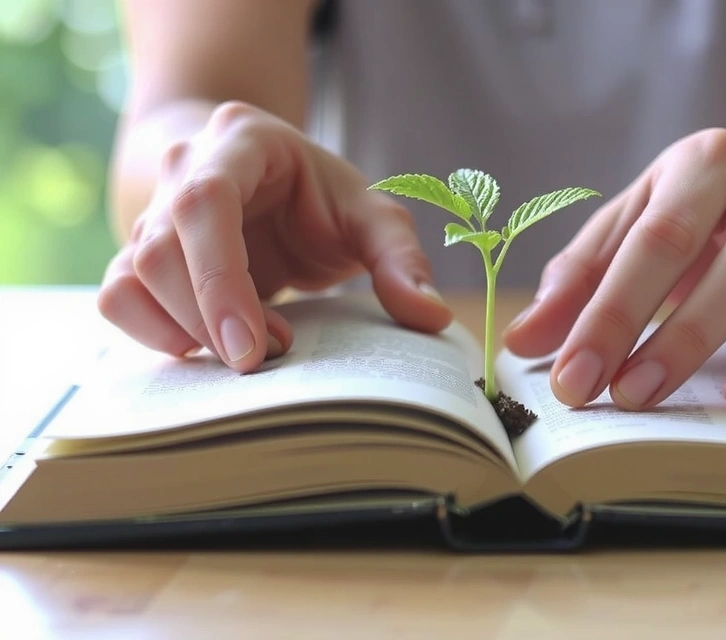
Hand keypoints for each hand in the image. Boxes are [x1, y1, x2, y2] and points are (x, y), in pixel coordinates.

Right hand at [98, 101, 449, 371]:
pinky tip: (207, 349)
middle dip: (209, 319)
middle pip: (160, 250)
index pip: (205, 203)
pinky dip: (156, 335)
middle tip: (266, 358)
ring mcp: (152, 212)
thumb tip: (431, 318)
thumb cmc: (323, 199)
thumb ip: (401, 260)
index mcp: (241, 140)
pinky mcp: (139, 257)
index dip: (220, 279)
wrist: (272, 186)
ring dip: (185, 332)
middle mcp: (183, 168)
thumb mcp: (373, 216)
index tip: (251, 349)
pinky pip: (119, 299)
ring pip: (131, 279)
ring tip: (249, 350)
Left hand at [504, 128, 725, 410]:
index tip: (566, 376)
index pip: (642, 233)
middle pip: (690, 247)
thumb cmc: (717, 243)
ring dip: (692, 341)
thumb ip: (582, 284)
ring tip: (646, 396)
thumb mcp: (643, 243)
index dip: (599, 308)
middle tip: (596, 393)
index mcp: (700, 164)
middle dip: (634, 325)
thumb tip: (523, 341)